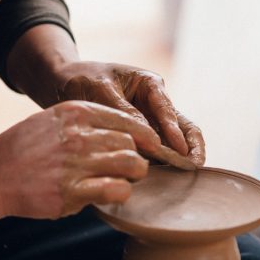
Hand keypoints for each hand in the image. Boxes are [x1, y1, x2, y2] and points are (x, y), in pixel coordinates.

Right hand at [0, 100, 153, 217]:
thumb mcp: (52, 119)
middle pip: (132, 143)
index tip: (151, 146)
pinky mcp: (72, 192)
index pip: (127, 120)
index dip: (145, 135)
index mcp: (75, 112)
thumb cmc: (25, 148)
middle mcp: (78, 134)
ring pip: (131, 164)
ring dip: (133, 175)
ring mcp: (75, 163)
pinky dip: (121, 192)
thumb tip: (126, 131)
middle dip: (138, 157)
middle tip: (132, 168)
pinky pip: (117, 189)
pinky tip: (110, 193)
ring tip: (124, 179)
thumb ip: (86, 121)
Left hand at [52, 61, 204, 165]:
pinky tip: (161, 180)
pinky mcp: (139, 137)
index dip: (175, 131)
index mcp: (149, 84)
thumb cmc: (83, 79)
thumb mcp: (101, 90)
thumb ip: (124, 112)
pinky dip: (159, 163)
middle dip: (192, 146)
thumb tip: (146, 137)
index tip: (180, 152)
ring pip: (173, 141)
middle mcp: (155, 104)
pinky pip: (153, 151)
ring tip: (183, 178)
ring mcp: (149, 121)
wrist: (64, 83)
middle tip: (195, 167)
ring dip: (178, 158)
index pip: (167, 109)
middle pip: (183, 125)